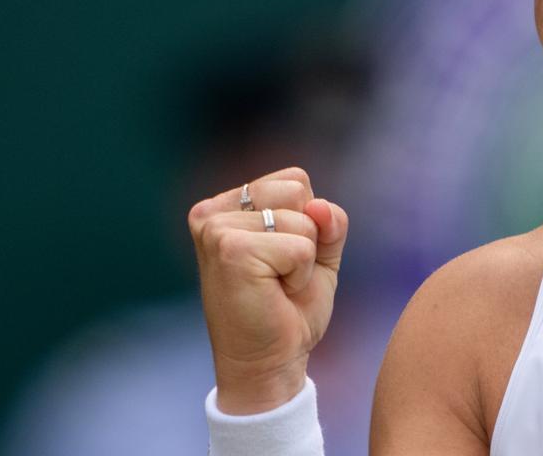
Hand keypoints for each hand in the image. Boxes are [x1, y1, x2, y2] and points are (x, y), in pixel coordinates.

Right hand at [188, 166, 348, 413]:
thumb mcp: (319, 253)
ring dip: (304, 258)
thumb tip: (320, 206)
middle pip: (299, 190)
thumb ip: (329, 221)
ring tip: (276, 284)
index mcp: (228, 205)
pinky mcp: (229, 250)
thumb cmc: (289, 308)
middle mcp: (213, 211)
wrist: (270, 362)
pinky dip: (300, 274)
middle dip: (308, 235)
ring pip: (303, 218)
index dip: (309, 220)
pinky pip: (300, 247)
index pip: (295, 180)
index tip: (283, 257)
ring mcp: (217, 229)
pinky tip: (274, 292)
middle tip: (281, 273)